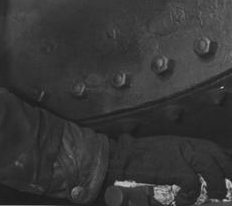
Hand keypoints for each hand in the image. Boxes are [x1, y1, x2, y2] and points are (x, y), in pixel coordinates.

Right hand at [107, 134, 231, 204]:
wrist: (121, 157)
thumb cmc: (141, 158)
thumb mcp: (166, 152)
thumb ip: (182, 157)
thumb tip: (199, 172)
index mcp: (183, 142)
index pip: (212, 148)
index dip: (224, 161)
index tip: (228, 173)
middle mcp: (183, 144)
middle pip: (215, 154)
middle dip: (227, 170)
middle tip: (225, 188)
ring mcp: (178, 154)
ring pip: (210, 167)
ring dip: (217, 184)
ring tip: (215, 196)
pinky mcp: (172, 167)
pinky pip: (193, 183)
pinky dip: (191, 196)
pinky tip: (182, 200)